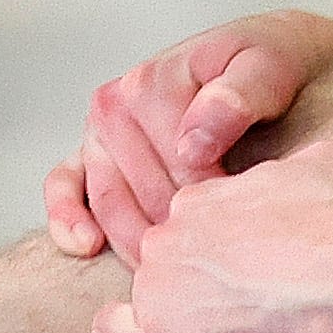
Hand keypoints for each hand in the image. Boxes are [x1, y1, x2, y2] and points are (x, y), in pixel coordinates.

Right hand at [44, 18, 319, 264]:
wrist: (262, 61)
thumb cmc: (266, 67)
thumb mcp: (268, 67)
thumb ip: (238, 96)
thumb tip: (194, 145)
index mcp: (150, 82)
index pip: (176, 165)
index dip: (213, 197)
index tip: (242, 217)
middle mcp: (114, 104)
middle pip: (142, 190)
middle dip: (179, 226)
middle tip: (217, 255)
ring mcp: (96, 132)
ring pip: (109, 202)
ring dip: (136, 240)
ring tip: (173, 272)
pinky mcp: (85, 156)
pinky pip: (63, 187)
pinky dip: (66, 218)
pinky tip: (86, 245)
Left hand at [88, 138, 332, 332]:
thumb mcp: (330, 162)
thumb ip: (304, 161)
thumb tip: (308, 166)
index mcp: (198, 196)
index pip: (199, 223)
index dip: (229, 244)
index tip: (259, 261)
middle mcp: (166, 234)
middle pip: (174, 258)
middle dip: (205, 275)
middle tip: (251, 296)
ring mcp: (156, 283)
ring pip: (155, 295)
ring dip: (182, 309)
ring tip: (233, 330)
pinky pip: (115, 332)